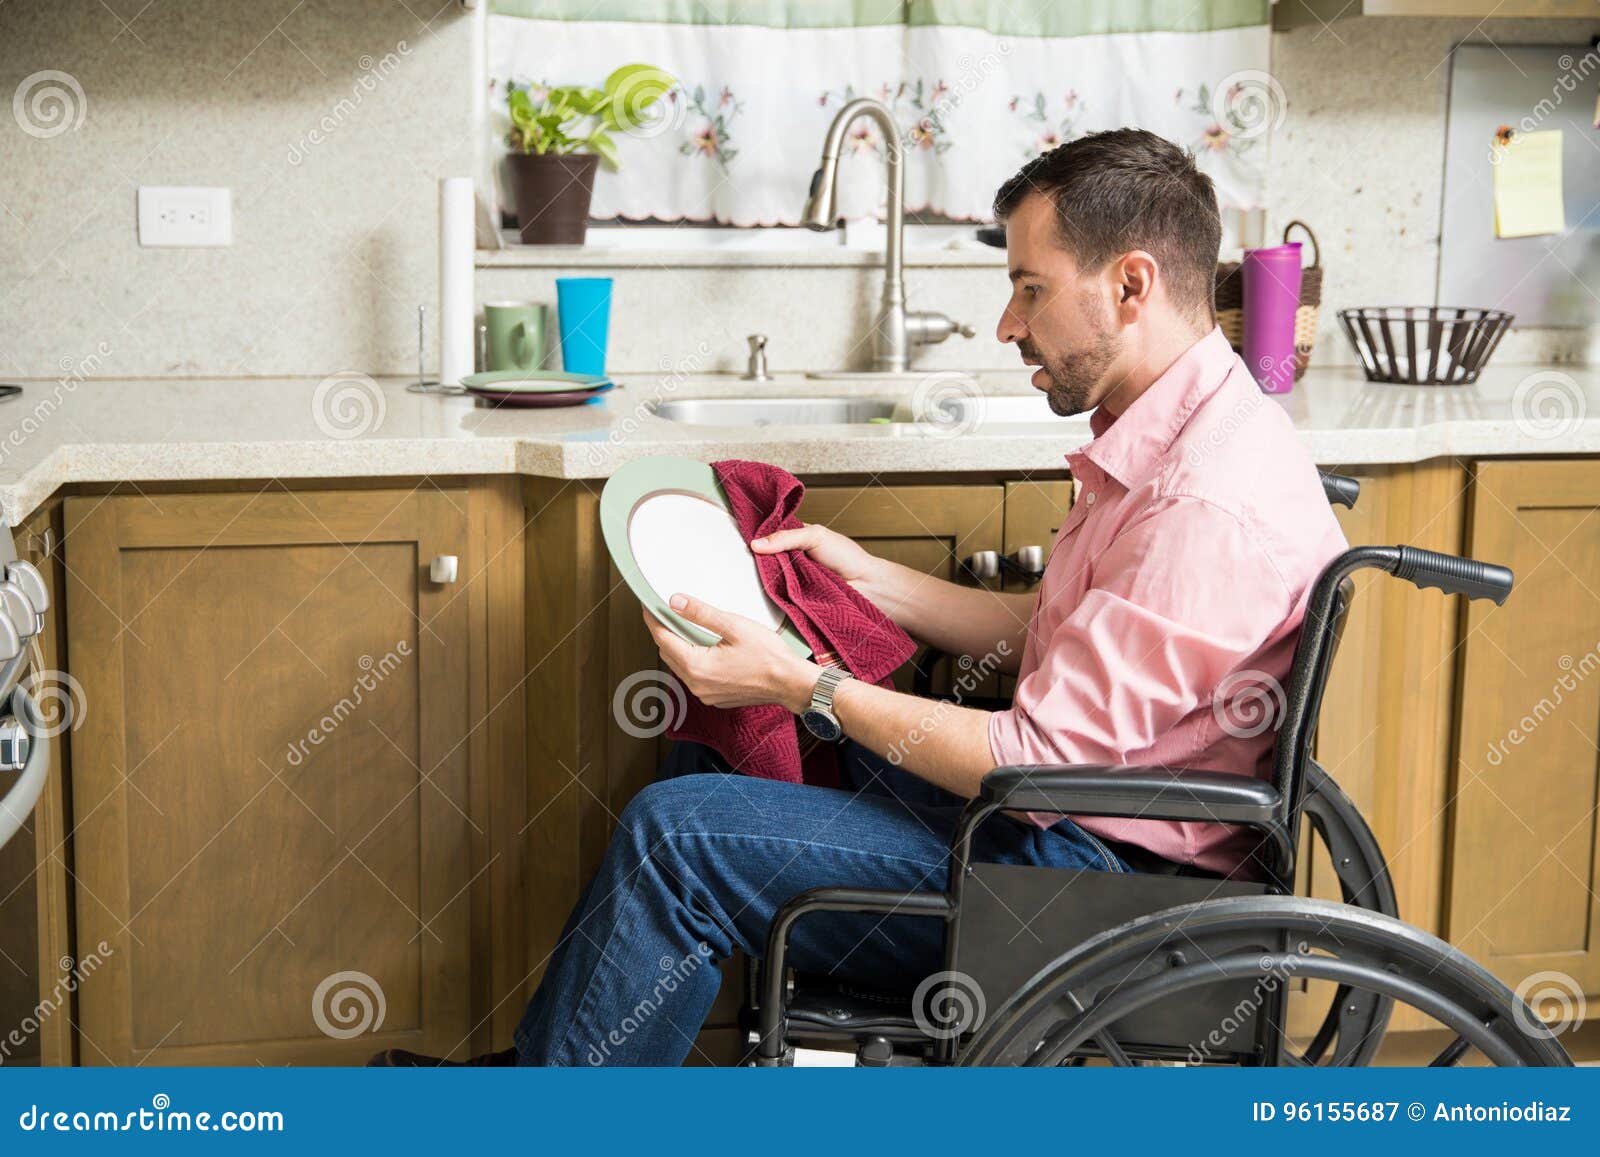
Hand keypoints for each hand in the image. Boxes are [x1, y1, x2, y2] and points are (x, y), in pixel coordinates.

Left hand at [644, 594, 819, 712]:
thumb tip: (675, 602)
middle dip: (664, 632)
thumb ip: (701, 614)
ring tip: (682, 626)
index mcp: (697, 666)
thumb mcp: (734, 626)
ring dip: (678, 647)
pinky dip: (692, 660)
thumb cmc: (769, 657)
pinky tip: (702, 647)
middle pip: (668, 654)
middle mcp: (697, 685)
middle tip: (664, 613)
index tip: (648, 606)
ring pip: (680, 666)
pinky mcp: (716, 697)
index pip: (663, 639)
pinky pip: (695, 677)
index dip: (653, 620)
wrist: (791, 683)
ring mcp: (706, 694)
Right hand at [751, 523, 876, 589]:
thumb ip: (786, 537)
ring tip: (758, 573)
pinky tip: (769, 589)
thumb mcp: (815, 536)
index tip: (743, 537)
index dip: (758, 537)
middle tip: (746, 557)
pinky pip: (777, 594)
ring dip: (765, 576)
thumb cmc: (847, 557)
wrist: (864, 584)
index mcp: (796, 539)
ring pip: (769, 577)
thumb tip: (757, 543)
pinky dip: (774, 592)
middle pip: (766, 558)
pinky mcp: (793, 597)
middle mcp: (792, 559)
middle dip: (758, 558)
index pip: (770, 536)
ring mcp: (792, 578)